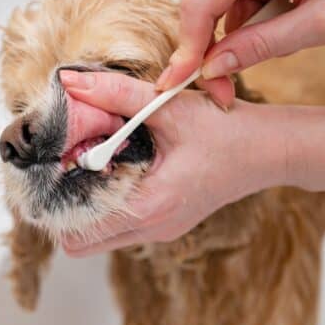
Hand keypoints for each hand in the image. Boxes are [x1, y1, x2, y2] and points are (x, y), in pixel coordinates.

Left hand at [59, 70, 285, 255]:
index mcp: (149, 207)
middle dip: (64, 207)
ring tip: (94, 164)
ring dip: (86, 204)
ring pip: (100, 236)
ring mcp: (160, 231)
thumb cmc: (226, 130)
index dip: (56, 200)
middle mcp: (151, 229)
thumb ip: (116, 94)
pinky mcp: (166, 223)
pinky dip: (109, 202)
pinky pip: (122, 225)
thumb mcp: (169, 108)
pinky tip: (120, 167)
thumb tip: (70, 82)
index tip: (55, 167)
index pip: (76, 231)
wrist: (270, 151)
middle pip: (81, 242)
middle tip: (68, 167)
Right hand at [157, 0, 324, 93]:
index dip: (187, 47)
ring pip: (223, 7)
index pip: (202, 4)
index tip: (178, 82)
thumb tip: (214, 68)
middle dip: (211, 49)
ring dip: (241, 34)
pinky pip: (240, 0)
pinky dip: (255, 21)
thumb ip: (264, 45)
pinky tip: (287, 18)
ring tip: (290, 31)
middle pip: (205, 6)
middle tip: (223, 88)